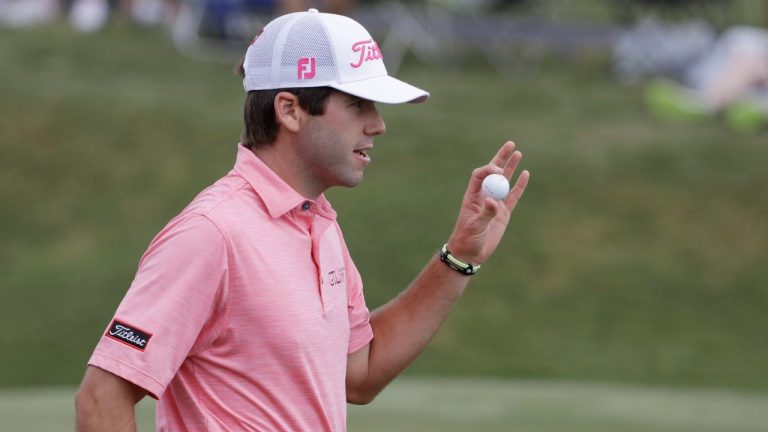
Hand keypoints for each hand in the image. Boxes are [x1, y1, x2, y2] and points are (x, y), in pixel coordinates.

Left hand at [447, 141, 529, 263]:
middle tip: (510, 144)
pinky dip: (519, 185)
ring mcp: (494, 203)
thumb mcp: (475, 226)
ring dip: (511, 168)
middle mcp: (484, 196)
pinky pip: (513, 196)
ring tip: (518, 153)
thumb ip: (485, 213)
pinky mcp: (503, 213)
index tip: (499, 172)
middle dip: (501, 158)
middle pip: (493, 172)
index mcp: (472, 196)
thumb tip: (492, 201)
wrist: (470, 254)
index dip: (489, 170)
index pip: (480, 175)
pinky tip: (525, 173)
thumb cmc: (467, 239)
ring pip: (504, 181)